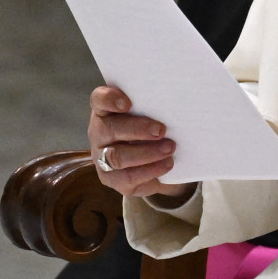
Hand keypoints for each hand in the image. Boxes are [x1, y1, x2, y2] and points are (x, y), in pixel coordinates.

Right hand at [87, 86, 193, 200]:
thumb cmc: (152, 130)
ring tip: (170, 148)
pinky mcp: (111, 178)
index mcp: (106, 110)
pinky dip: (150, 170)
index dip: (110, 99)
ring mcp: (101, 157)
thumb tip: (178, 105)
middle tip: (162, 130)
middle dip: (137, 129)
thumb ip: (155, 108)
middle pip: (110, 129)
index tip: (128, 103)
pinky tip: (167, 164)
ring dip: (147, 153)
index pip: (99, 99)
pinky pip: (128, 177)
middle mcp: (99, 132)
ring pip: (118, 156)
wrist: (156, 161)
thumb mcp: (152, 115)